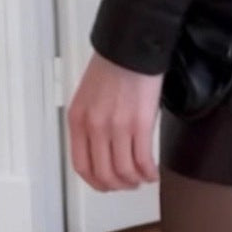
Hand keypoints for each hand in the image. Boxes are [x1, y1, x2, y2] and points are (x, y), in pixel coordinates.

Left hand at [67, 54, 162, 191]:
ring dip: (134, 180)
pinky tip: (153, 172)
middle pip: (104, 173)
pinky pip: (143, 160)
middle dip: (118, 185)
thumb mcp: (88, 96)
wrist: (131, 46)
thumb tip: (101, 148)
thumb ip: (90, 122)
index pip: (82, 165)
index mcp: (78, 120)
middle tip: (127, 184)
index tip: (106, 184)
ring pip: (124, 171)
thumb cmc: (113, 65)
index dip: (95, 181)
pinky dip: (149, 172)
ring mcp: (117, 127)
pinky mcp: (140, 124)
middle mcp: (94, 127)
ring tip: (142, 178)